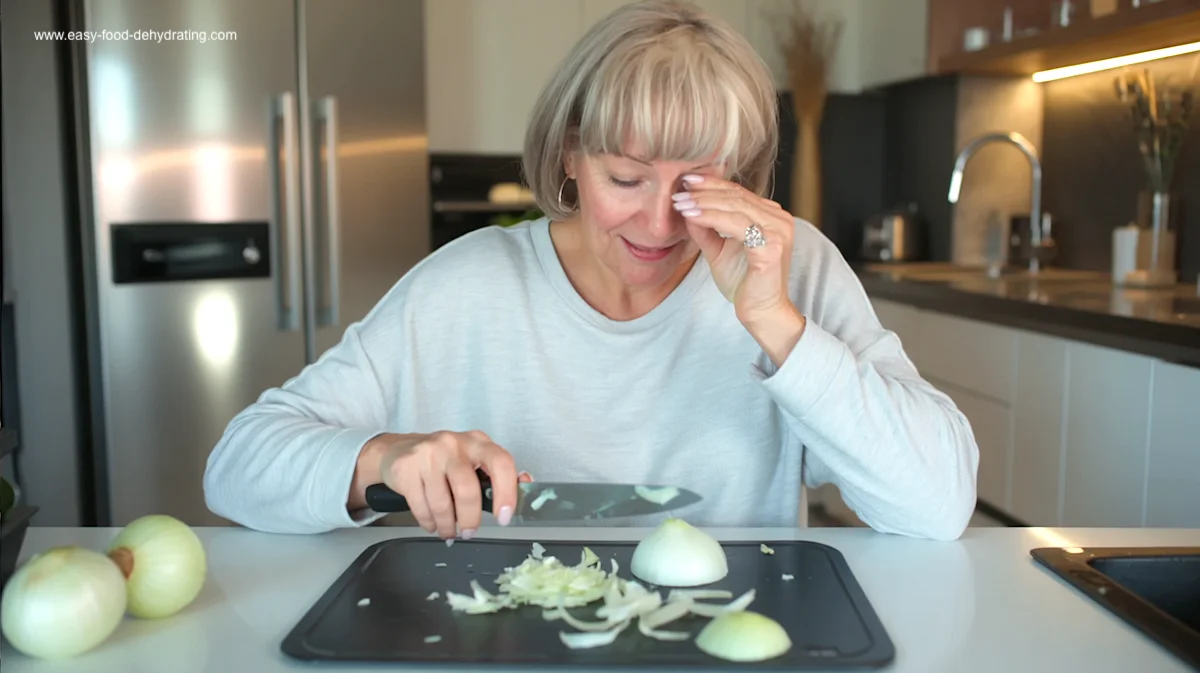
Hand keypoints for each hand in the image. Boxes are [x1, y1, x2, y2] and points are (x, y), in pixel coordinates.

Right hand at [363, 430, 531, 538]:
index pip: (500, 462)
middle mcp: (453, 444)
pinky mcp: (406, 468)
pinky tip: (433, 523)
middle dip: (470, 519)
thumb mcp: (473, 460)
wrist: (399, 451)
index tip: (504, 517)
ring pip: (442, 503)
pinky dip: (429, 523)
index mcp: (477, 442)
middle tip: (469, 532)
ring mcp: (427, 455)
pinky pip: (421, 507)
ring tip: (449, 530)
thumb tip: (526, 483)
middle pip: (467, 489)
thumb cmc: (444, 460)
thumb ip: (498, 473)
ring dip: (447, 525)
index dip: (506, 492)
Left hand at [674, 175, 806, 364]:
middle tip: (677, 192)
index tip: (686, 181)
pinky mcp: (771, 247)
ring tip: (680, 202)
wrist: (761, 312)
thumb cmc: (745, 283)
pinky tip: (691, 216)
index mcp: (770, 216)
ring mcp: (778, 232)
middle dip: (703, 193)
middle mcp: (779, 219)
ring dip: (704, 203)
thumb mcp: (719, 250)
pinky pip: (736, 225)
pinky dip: (711, 218)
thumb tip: (686, 207)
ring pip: (735, 207)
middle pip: (736, 196)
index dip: (711, 185)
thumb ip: (706, 230)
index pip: (738, 193)